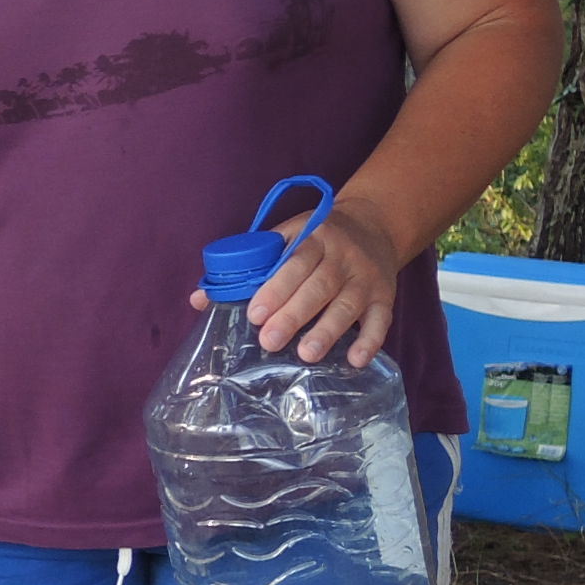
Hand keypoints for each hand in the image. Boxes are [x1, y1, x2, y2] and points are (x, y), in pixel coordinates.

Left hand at [232, 200, 403, 367]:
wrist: (373, 223)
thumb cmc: (316, 238)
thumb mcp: (284, 238)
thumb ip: (247, 267)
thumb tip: (199, 299)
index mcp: (314, 238)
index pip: (294, 263)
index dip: (275, 289)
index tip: (255, 314)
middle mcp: (343, 257)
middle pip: (319, 287)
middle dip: (294, 315)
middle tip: (270, 341)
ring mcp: (366, 278)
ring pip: (347, 306)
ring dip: (327, 331)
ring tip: (306, 355)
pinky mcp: (385, 296)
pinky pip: (381, 320)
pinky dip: (371, 341)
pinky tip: (355, 360)